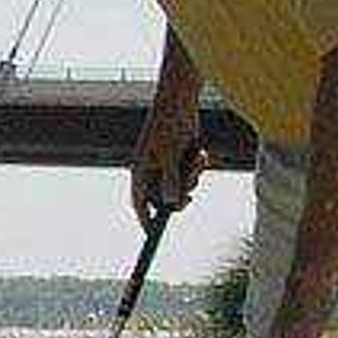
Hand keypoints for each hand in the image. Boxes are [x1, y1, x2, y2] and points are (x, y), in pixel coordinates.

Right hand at [130, 100, 204, 229]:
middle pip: (163, 198)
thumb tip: (174, 203)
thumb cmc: (170, 127)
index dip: (144, 219)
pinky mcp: (179, 159)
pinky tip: (198, 152)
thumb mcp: (171, 156)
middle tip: (191, 198)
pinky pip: (190, 174)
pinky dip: (196, 167)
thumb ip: (172, 181)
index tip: (153, 234)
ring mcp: (166, 166)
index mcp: (140, 171)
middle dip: (179, 195)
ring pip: (181, 186)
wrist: (180, 103)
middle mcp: (151, 171)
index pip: (139, 203)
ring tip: (195, 160)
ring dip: (192, 177)